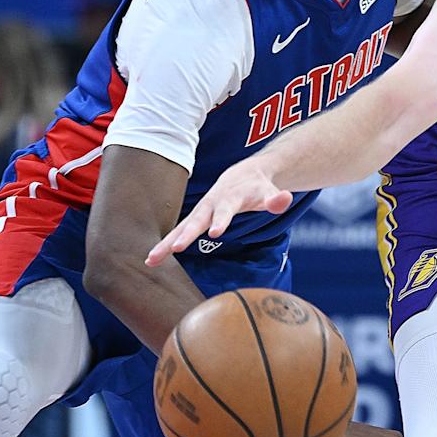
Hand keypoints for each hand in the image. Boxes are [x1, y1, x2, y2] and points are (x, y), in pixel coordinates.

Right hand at [145, 160, 291, 266]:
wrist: (243, 175)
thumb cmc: (258, 187)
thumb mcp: (270, 191)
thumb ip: (276, 198)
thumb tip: (285, 198)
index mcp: (230, 197)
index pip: (226, 210)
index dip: (221, 220)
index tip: (215, 233)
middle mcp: (211, 204)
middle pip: (197, 219)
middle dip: (187, 234)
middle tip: (176, 248)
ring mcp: (200, 211)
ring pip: (181, 228)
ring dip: (166, 243)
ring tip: (151, 260)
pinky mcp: (194, 220)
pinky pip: (177, 233)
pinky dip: (164, 245)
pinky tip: (151, 261)